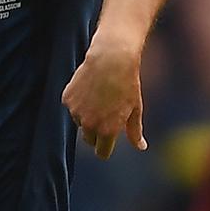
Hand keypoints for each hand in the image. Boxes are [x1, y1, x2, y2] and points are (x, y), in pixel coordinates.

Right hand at [62, 36, 145, 158]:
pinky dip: (79, 101)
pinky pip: (72, 107)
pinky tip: (90, 87)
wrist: (111, 58)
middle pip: (89, 139)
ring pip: (80, 122)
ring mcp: (76, 112)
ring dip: (87, 115)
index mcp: (108, 130)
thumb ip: (135, 131)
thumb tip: (141, 147)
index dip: (105, 148)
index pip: (102, 152)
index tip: (108, 142)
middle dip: (96, 132)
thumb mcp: (135, 108)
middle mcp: (90, 124)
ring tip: (99, 95)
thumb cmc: (127, 83)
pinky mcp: (67, 99)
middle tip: (106, 113)